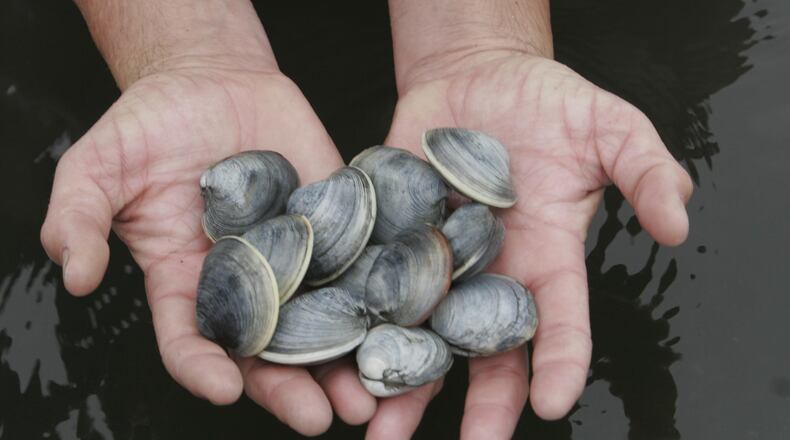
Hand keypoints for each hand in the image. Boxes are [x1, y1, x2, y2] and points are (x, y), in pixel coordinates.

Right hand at [40, 59, 376, 434]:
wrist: (212, 81)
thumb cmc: (150, 126)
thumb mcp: (98, 166)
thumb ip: (78, 218)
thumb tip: (76, 277)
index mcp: (187, 281)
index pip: (191, 340)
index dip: (203, 368)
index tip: (222, 388)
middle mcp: (246, 282)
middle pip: (269, 350)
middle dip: (293, 387)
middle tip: (321, 418)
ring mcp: (295, 257)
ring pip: (321, 321)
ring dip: (346, 360)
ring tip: (371, 393)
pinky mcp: (335, 226)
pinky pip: (358, 263)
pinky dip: (377, 293)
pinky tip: (402, 319)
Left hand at [367, 51, 691, 438]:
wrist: (479, 76)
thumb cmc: (551, 104)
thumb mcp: (613, 127)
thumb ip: (647, 172)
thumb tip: (679, 225)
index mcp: (547, 259)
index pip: (559, 321)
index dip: (560, 362)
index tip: (554, 402)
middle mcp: (491, 273)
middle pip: (487, 350)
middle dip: (481, 403)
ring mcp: (437, 258)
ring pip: (422, 333)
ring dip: (402, 381)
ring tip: (378, 429)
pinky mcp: (391, 233)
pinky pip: (372, 280)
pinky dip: (355, 315)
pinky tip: (336, 353)